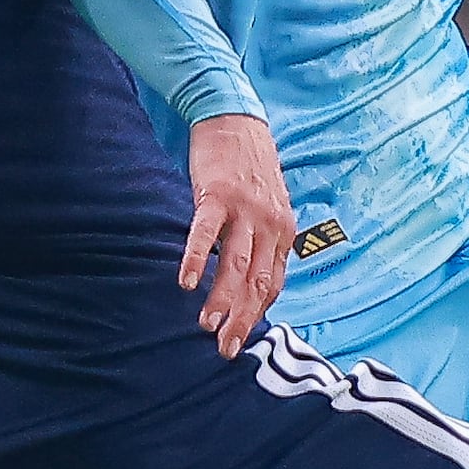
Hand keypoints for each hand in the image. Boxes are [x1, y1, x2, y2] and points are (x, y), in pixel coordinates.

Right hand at [180, 112, 295, 354]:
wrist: (235, 119)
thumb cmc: (249, 167)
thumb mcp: (269, 206)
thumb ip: (263, 241)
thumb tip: (250, 279)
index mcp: (283, 231)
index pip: (273, 282)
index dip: (258, 313)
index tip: (242, 338)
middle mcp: (270, 224)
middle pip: (257, 281)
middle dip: (242, 319)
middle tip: (225, 349)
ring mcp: (245, 210)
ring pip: (235, 263)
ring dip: (222, 298)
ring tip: (207, 325)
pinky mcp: (217, 195)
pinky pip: (206, 233)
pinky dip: (195, 258)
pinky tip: (184, 281)